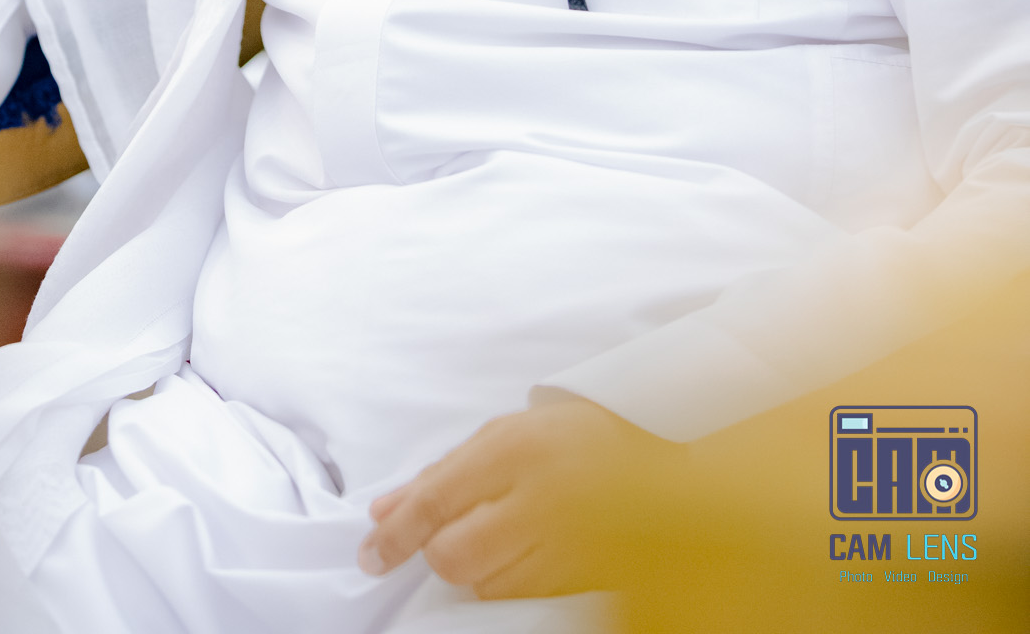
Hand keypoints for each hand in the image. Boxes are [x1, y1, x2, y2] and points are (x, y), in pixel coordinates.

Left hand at [358, 395, 680, 599]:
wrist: (659, 463)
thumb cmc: (573, 440)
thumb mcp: (502, 436)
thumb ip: (441, 473)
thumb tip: (384, 513)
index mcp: (515, 448)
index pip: (436, 500)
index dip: (396, 534)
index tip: (372, 555)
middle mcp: (540, 498)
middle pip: (455, 554)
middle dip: (440, 551)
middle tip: (454, 530)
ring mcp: (566, 543)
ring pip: (484, 583)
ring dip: (477, 566)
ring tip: (504, 529)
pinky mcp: (583, 577)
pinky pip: (520, 595)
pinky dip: (508, 579)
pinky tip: (526, 548)